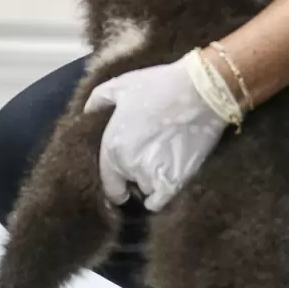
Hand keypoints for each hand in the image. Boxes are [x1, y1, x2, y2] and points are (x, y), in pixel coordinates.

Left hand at [83, 52, 236, 211]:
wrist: (202, 91)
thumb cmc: (160, 85)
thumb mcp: (121, 86)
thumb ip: (98, 101)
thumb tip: (86, 113)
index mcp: (112, 147)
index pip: (108, 182)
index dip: (115, 182)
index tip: (123, 181)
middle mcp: (128, 166)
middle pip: (129, 184)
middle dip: (135, 175)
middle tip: (148, 156)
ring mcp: (152, 176)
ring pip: (146, 190)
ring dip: (151, 181)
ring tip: (162, 162)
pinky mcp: (175, 182)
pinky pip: (160, 202)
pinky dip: (160, 197)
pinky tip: (165, 184)